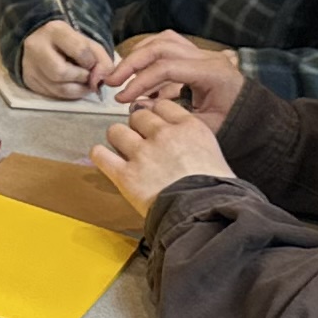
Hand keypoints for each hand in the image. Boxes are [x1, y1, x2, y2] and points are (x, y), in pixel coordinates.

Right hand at [19, 20, 119, 100]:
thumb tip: (100, 81)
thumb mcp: (88, 43)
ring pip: (57, 88)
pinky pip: (52, 95)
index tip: (92, 62)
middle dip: (81, 78)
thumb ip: (101, 60)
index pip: (79, 51)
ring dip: (77, 90)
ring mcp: (29, 65)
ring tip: (83, 83)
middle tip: (88, 76)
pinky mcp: (29, 80)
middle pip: (62, 73)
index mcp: (54, 30)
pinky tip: (72, 86)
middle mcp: (36, 47)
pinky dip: (68, 94)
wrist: (42, 41)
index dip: (91, 62)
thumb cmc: (69, 43)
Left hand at [96, 98, 234, 209]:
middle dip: (137, 127)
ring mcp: (142, 153)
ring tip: (122, 150)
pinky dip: (100, 156)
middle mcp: (163, 135)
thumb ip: (196, 143)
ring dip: (118, 139)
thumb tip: (189, 147)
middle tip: (141, 140)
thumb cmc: (217, 191)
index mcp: (189, 128)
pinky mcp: (125, 175)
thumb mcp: (216, 155)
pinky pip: (100, 155)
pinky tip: (104, 158)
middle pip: (138, 115)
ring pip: (116, 130)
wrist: (204, 212)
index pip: (163, 106)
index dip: (157, 114)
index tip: (156, 123)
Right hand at [104, 32, 247, 123]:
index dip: (140, 82)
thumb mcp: (203, 127)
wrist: (254, 117)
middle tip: (111, 82)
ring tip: (122, 74)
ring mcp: (203, 53)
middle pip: (161, 47)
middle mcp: (207, 57)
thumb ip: (170, 116)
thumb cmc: (233, 123)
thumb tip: (138, 105)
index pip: (166, 68)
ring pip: (163, 40)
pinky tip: (140, 72)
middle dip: (132, 63)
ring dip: (139, 55)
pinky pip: (169, 45)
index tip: (122, 98)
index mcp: (213, 73)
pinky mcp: (197, 56)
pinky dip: (150, 54)